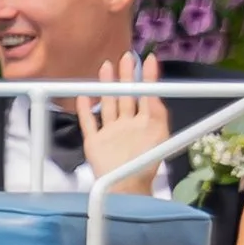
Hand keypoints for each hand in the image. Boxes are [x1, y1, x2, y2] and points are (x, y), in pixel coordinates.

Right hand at [77, 52, 168, 180]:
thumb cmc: (146, 164)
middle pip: (126, 96)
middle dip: (126, 76)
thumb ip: (157, 113)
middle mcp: (127, 126)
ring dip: (106, 86)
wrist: (126, 187)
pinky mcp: (95, 142)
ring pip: (108, 104)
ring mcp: (110, 133)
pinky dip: (85, 109)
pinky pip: (89, 123)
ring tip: (106, 67)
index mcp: (145, 124)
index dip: (148, 78)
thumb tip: (155, 92)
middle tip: (126, 57)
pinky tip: (84, 96)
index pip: (146, 95)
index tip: (149, 59)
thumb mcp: (159, 135)